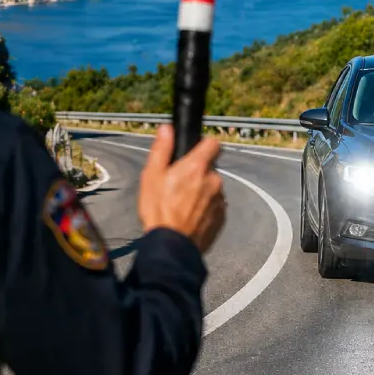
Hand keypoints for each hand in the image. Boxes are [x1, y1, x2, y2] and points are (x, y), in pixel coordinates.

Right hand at [138, 125, 225, 253]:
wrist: (171, 246)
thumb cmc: (158, 210)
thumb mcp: (151, 176)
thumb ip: (162, 149)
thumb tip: (167, 128)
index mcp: (198, 167)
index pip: (214, 143)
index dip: (204, 146)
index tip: (193, 153)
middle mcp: (214, 181)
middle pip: (210, 168)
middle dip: (198, 174)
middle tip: (178, 186)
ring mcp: (220, 200)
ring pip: (212, 188)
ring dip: (202, 192)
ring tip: (182, 205)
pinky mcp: (222, 218)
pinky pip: (215, 206)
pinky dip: (205, 208)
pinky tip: (189, 217)